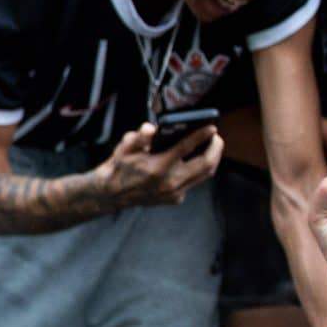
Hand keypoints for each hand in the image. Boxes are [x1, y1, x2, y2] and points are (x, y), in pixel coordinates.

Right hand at [95, 123, 223, 207]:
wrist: (111, 194)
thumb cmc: (119, 168)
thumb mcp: (125, 147)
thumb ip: (140, 136)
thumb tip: (152, 129)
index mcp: (157, 167)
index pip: (186, 148)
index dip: (201, 135)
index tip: (211, 127)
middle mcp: (169, 182)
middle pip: (205, 164)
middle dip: (216, 148)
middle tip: (216, 137)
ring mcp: (174, 193)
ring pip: (204, 175)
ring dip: (211, 159)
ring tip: (212, 146)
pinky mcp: (175, 199)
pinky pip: (194, 182)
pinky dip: (197, 170)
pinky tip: (195, 159)